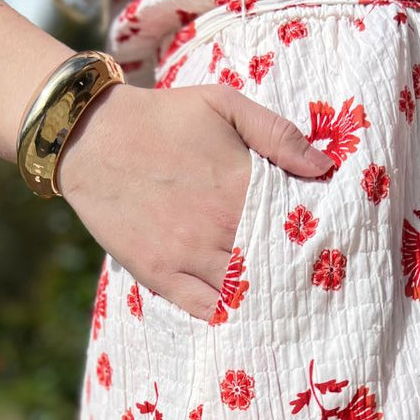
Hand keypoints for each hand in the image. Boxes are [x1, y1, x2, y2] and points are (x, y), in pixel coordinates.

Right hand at [55, 82, 335, 322]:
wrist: (91, 138)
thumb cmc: (163, 117)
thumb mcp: (224, 104)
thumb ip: (277, 134)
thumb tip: (324, 167)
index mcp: (242, 188)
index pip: (295, 227)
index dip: (314, 239)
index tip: (327, 245)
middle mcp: (218, 228)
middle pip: (273, 266)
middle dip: (294, 274)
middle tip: (311, 282)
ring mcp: (188, 256)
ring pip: (241, 293)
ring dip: (263, 299)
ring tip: (284, 304)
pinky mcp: (161, 275)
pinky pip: (203, 309)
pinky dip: (225, 315)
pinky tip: (240, 314)